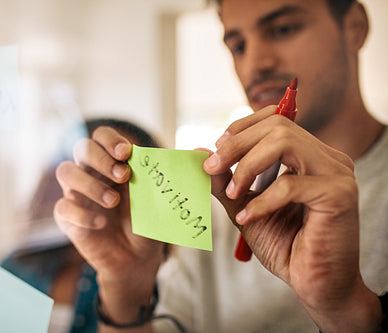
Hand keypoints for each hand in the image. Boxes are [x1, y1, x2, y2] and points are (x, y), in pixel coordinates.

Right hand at [54, 126, 163, 324]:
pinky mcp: (68, 218)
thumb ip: (179, 175)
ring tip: (112, 201)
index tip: (126, 153)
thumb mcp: (164, 197)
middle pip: (80, 148)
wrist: (138, 257)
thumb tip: (200, 152)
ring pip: (66, 172)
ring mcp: (77, 194)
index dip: (110, 140)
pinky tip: (101, 222)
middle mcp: (91, 173)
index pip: (101, 136)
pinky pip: (62, 208)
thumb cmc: (150, 221)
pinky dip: (82, 213)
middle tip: (124, 177)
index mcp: (112, 162)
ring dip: (89, 183)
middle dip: (101, 159)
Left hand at [204, 106, 381, 331]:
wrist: (315, 283)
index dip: (241, 129)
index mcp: (309, 156)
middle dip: (237, 145)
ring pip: (285, 142)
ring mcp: (336, 173)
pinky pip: (290, 185)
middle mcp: (326, 158)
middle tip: (211, 167)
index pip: (275, 119)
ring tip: (233, 194)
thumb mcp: (245, 206)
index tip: (216, 151)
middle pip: (278, 125)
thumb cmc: (286, 245)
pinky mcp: (339, 195)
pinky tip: (250, 217)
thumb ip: (226, 180)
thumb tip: (200, 153)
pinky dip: (262, 201)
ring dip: (247, 166)